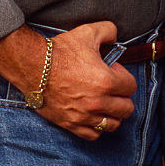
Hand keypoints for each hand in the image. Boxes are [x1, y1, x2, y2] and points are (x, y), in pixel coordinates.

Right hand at [0, 21, 136, 139]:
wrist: (33, 67)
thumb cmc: (60, 51)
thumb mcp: (89, 32)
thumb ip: (109, 31)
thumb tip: (115, 37)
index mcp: (106, 81)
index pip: (131, 86)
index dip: (124, 76)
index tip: (113, 71)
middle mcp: (98, 102)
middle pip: (126, 109)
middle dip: (123, 96)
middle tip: (112, 87)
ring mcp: (84, 116)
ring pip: (112, 124)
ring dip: (113, 114)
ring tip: (105, 102)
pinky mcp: (70, 124)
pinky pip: (93, 135)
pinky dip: (97, 127)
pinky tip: (93, 115)